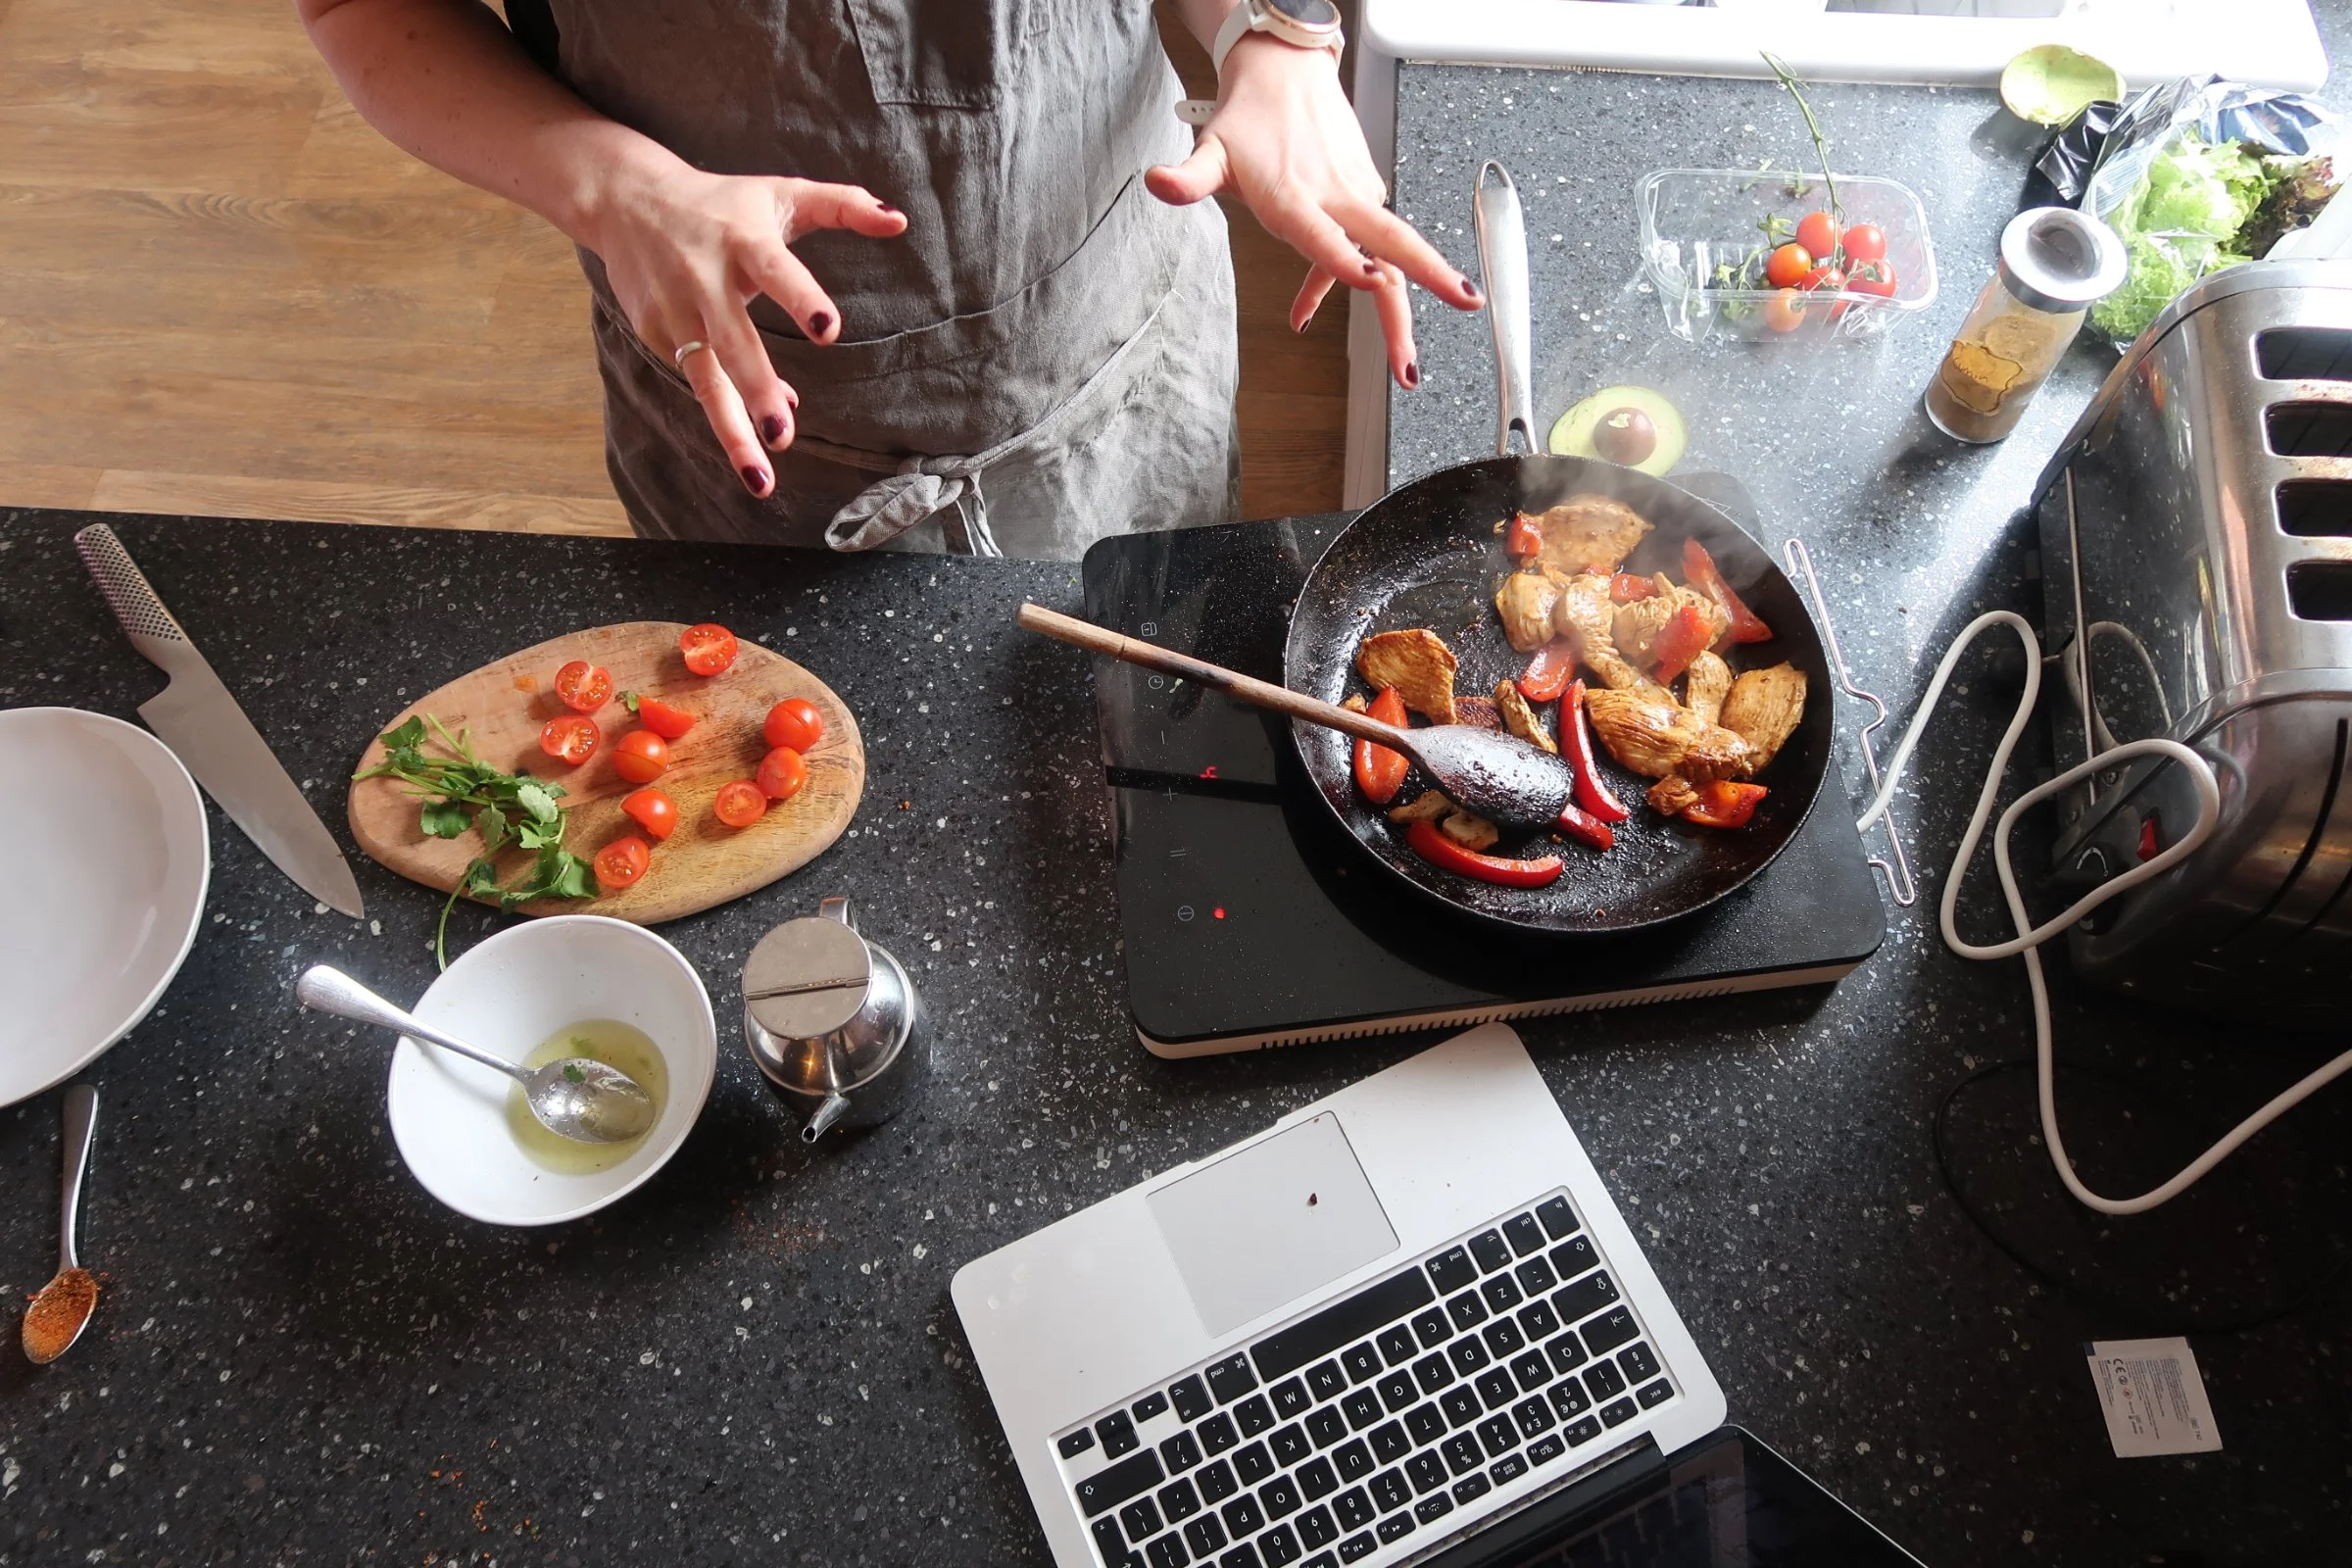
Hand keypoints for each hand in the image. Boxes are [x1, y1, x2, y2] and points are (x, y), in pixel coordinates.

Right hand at [584, 155, 906, 495]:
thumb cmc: (723, 204)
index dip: (800, 298)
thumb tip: (900, 222)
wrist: (626, 201)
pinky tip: (755, 437)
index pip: (775, 270)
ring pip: (706, 379)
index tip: (827, 332)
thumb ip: (843, 205)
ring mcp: (676, 311)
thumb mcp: (782, 194)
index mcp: (743, 240)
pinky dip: (728, 410)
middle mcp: (705, 278)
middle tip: (782, 435)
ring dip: (732, 430)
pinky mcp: (657, 334)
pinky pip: (701, 381)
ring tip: (761, 478)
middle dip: (756, 389)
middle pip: (733, 341)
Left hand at [1145, 35, 1480, 389]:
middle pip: (1392, 246)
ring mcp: (1358, 195)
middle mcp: (1336, 195)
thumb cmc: (1248, 118)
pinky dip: (1348, 281)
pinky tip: (1304, 308)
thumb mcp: (1211, 149)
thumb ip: (1189, 177)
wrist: (1287, 70)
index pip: (1324, 232)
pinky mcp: (1366, 194)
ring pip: (1394, 255)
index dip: (1345, 260)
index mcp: (1296, 192)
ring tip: (1405, 371)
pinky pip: (1368, 248)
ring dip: (1405, 309)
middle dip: (1421, 293)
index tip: (1371, 281)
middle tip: (1418, 358)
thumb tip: (1157, 182)